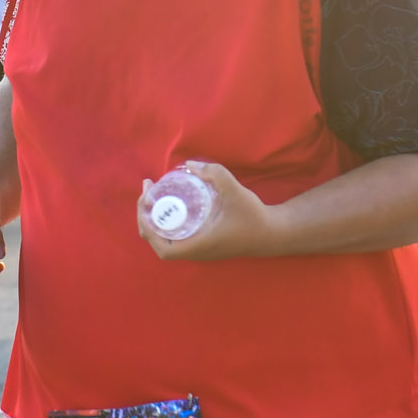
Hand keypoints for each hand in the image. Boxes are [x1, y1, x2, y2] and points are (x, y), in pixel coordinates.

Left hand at [135, 161, 276, 260]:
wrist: (271, 233)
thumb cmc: (253, 217)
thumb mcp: (235, 191)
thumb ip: (215, 174)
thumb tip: (190, 164)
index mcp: (198, 246)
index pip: (162, 248)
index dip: (147, 228)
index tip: (146, 203)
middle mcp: (196, 252)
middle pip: (159, 243)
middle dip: (146, 219)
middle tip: (147, 193)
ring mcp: (199, 251)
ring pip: (167, 242)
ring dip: (155, 222)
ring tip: (154, 197)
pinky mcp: (204, 246)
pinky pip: (177, 239)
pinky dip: (167, 225)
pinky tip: (171, 206)